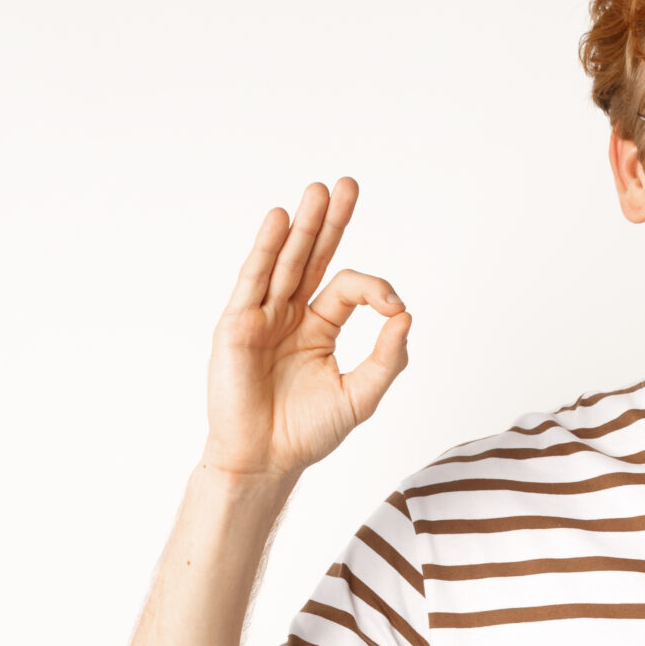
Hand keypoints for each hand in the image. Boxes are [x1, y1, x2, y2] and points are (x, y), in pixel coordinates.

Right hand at [203, 177, 410, 479]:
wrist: (265, 461)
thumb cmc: (307, 433)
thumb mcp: (360, 395)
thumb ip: (387, 358)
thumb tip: (407, 315)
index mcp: (318, 328)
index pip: (347, 289)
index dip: (375, 290)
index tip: (394, 308)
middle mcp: (289, 315)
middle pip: (312, 257)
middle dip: (331, 222)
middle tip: (348, 185)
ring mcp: (261, 317)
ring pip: (285, 261)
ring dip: (302, 226)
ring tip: (319, 190)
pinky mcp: (237, 325)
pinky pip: (253, 280)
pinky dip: (265, 249)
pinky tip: (279, 220)